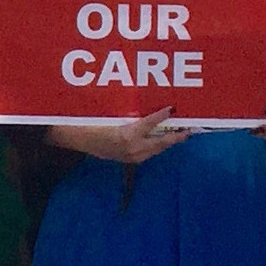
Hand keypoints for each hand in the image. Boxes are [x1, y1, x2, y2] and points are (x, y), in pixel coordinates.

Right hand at [51, 112, 185, 164]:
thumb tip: (148, 105)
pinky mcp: (128, 160)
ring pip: (155, 150)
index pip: (150, 123)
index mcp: (127, 135)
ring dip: (167, 142)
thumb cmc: (91, 122)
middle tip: (188, 131)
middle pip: (160, 143)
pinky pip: (148, 153)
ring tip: (180, 135)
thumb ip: (130, 111)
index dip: (163, 115)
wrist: (77, 139)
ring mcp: (130, 156)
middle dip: (175, 137)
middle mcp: (131, 149)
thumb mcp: (111, 113)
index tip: (173, 109)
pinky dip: (156, 146)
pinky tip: (161, 140)